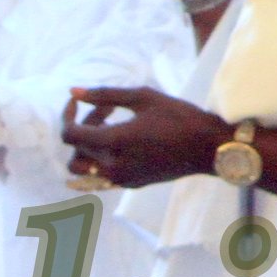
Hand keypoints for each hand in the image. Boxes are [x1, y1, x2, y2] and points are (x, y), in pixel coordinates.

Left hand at [60, 84, 230, 189]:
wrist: (210, 148)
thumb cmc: (180, 117)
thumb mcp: (142, 97)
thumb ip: (104, 95)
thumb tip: (73, 91)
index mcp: (114, 143)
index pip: (69, 135)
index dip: (66, 115)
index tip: (76, 102)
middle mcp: (114, 166)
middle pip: (75, 150)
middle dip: (82, 126)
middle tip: (105, 109)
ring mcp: (121, 179)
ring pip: (82, 169)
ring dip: (86, 147)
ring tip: (108, 127)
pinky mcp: (131, 184)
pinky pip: (99, 176)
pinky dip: (99, 159)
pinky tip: (119, 140)